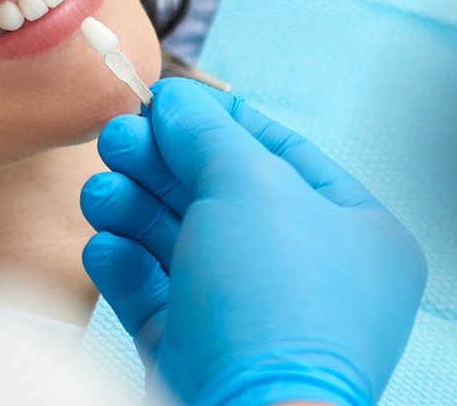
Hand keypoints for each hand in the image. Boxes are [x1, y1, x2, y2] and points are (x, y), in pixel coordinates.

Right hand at [79, 79, 425, 405]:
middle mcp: (307, 276)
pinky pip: (155, 295)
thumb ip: (207, 131)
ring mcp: (249, 318)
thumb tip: (174, 101)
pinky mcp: (196, 354)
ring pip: (178, 243)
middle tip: (115, 139)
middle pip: (218, 194)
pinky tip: (104, 245)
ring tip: (100, 194)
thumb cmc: (277, 305)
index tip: (164, 101)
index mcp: (356, 234)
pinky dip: (125, 265)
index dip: (220, 121)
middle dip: (160, 163)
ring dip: (133, 208)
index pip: (282, 154)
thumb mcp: (249, 184)